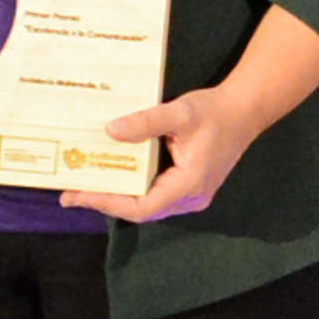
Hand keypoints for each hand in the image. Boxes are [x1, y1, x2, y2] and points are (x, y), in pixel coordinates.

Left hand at [80, 70, 279, 221]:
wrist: (247, 108)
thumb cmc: (215, 111)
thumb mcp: (179, 113)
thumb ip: (145, 122)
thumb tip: (109, 131)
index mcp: (188, 185)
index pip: (141, 206)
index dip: (107, 202)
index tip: (78, 194)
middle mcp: (190, 198)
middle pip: (141, 210)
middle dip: (105, 202)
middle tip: (71, 193)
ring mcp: (191, 194)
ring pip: (148, 205)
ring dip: (117, 197)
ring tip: (86, 186)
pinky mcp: (190, 186)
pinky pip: (155, 195)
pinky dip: (132, 188)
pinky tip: (114, 175)